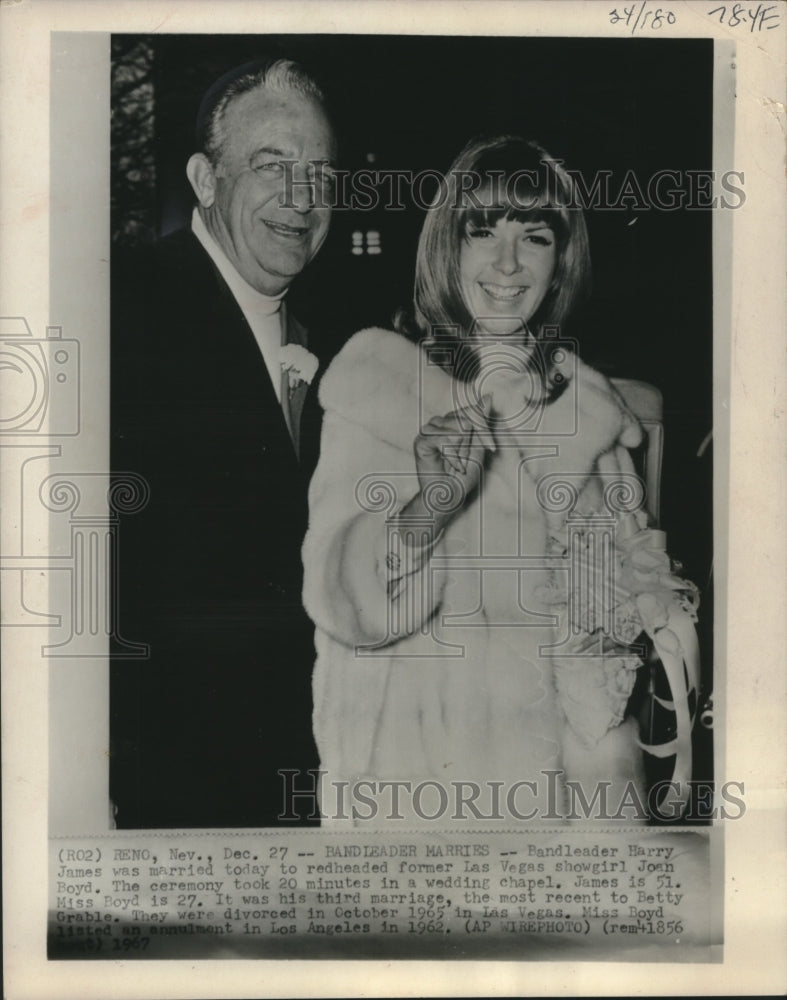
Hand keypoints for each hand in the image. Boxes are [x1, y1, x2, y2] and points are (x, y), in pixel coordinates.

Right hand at [404, 400, 495, 532]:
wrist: (448, 496)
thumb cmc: (462, 476)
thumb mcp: (478, 447)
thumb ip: (481, 423)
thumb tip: (488, 396)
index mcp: (454, 422)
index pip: (472, 410)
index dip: (483, 428)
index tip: (492, 447)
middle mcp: (441, 423)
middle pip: (465, 417)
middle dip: (472, 441)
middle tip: (466, 460)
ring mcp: (430, 430)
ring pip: (455, 428)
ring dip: (460, 451)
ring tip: (454, 463)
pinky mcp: (421, 441)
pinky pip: (442, 439)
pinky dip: (450, 455)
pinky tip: (448, 464)